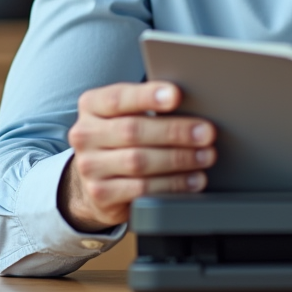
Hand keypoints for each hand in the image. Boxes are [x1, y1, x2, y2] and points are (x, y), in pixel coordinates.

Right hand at [59, 81, 215, 231]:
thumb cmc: (121, 136)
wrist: (94, 179)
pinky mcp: (101, 195)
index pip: (118, 98)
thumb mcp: (125, 113)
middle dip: (176, 131)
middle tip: (206, 133)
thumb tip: (193, 101)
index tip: (176, 96)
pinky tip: (193, 180)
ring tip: (206, 156)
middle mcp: (85, 134)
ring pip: (139, 162)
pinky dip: (173, 184)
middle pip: (133, 131)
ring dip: (179, 159)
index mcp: (91, 105)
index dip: (148, 96)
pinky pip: (142, 190)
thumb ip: (148, 103)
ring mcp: (90, 167)